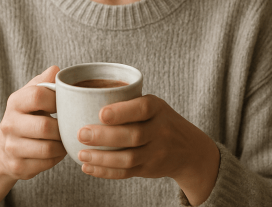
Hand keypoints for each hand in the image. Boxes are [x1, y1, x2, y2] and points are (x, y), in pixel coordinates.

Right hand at [0, 66, 66, 179]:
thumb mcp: (32, 94)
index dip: (58, 100)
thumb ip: (45, 82)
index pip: (38, 96)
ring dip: (63, 144)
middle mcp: (9, 124)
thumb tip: (56, 70)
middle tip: (72, 126)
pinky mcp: (17, 166)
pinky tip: (58, 150)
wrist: (6, 147)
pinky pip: (46, 163)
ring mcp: (11, 147)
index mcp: (15, 102)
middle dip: (63, 128)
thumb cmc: (28, 115)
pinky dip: (57, 158)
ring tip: (66, 138)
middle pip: (45, 126)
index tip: (67, 104)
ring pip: (47, 148)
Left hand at [76, 95, 219, 204]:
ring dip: (102, 158)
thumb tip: (85, 99)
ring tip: (82, 154)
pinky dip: (105, 172)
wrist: (190, 149)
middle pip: (133, 135)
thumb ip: (128, 104)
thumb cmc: (160, 121)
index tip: (101, 113)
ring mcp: (156, 152)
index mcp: (158, 108)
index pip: (142, 109)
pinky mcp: (149, 169)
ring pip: (128, 158)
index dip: (122, 112)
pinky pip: (126, 173)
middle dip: (105, 136)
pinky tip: (88, 167)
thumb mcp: (154, 106)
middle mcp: (160, 130)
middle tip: (82, 134)